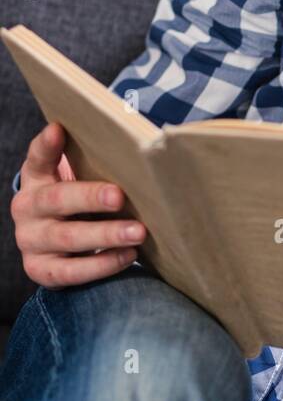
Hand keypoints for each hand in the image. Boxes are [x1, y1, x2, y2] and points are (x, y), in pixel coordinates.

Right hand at [11, 121, 145, 286]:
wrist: (54, 248)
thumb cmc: (77, 205)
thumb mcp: (77, 182)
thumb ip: (92, 165)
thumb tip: (134, 146)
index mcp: (36, 179)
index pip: (38, 158)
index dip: (47, 145)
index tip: (59, 129)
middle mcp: (27, 208)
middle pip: (57, 199)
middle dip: (90, 197)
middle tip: (120, 196)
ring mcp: (30, 241)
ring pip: (68, 238)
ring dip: (106, 234)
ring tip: (138, 232)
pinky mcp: (40, 270)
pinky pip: (72, 271)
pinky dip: (102, 264)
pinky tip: (128, 255)